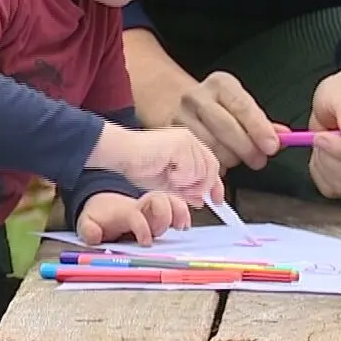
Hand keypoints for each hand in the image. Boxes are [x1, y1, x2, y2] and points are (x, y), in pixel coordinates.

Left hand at [75, 190, 190, 245]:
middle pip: (158, 200)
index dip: (143, 228)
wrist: (104, 205)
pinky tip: (185, 226)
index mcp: (125, 211)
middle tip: (163, 232)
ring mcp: (153, 208)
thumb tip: (94, 237)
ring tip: (182, 227)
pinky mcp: (161, 213)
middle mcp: (142, 206)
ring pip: (170, 200)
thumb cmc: (99, 217)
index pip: (136, 215)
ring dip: (178, 211)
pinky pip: (176, 206)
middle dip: (163, 215)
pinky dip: (183, 214)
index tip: (146, 242)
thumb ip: (88, 230)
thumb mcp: (87, 223)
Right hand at [86, 124, 225, 205]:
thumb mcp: (168, 183)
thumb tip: (201, 199)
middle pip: (210, 170)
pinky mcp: (180, 145)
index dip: (216, 185)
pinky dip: (179, 178)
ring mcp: (186, 141)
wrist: (122, 154)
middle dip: (198, 187)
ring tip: (168, 177)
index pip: (212, 165)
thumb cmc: (139, 165)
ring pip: (200, 173)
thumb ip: (186, 190)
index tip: (218, 200)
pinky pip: (190, 171)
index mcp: (188, 146)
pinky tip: (166, 172)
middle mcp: (190, 140)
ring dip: (185, 183)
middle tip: (183, 191)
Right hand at [173, 71, 288, 171]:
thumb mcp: (240, 106)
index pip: (242, 106)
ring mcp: (179, 118)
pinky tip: (218, 163)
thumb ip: (263, 123)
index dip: (259, 128)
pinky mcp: (171, 139)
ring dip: (229, 159)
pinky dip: (212, 166)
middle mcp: (196, 97)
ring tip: (236, 157)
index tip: (272, 146)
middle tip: (259, 160)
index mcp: (220, 84)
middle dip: (246, 148)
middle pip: (225, 128)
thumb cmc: (218, 109)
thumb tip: (285, 137)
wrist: (176, 106)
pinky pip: (197, 158)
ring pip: (211, 147)